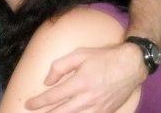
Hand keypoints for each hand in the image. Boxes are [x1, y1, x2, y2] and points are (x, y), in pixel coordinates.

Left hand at [25, 42, 145, 111]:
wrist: (131, 66)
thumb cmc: (104, 57)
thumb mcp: (80, 54)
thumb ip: (60, 66)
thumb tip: (47, 81)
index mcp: (80, 82)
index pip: (54, 96)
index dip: (39, 102)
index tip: (28, 105)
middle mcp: (88, 98)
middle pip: (62, 112)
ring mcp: (98, 108)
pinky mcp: (105, 112)